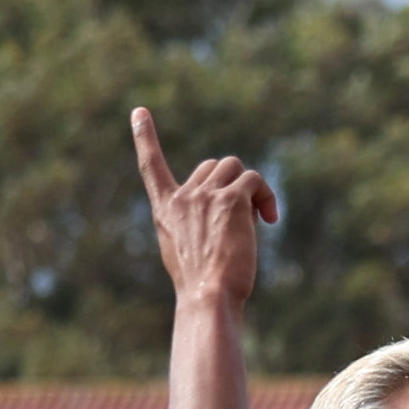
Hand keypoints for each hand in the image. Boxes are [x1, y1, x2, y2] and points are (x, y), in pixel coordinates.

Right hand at [128, 107, 275, 309]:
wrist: (208, 296)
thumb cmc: (204, 285)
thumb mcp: (188, 251)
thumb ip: (198, 224)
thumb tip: (236, 210)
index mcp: (165, 210)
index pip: (150, 166)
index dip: (145, 137)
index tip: (139, 111)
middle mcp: (181, 197)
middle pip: (213, 166)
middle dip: (232, 185)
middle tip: (245, 219)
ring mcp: (204, 196)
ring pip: (235, 168)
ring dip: (251, 189)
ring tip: (259, 219)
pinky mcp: (230, 200)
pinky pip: (254, 180)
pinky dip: (265, 196)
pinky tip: (268, 219)